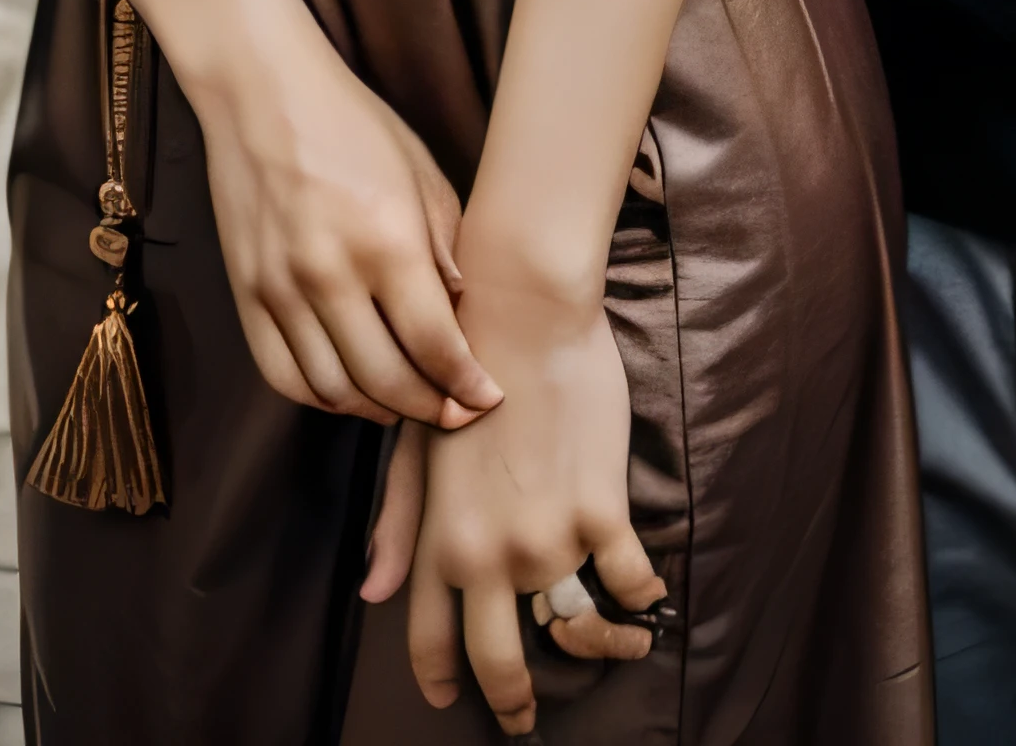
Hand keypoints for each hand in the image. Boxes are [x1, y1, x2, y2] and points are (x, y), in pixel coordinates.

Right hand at [193, 20, 502, 428]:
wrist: (262, 96)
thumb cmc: (353, 125)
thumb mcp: (422, 173)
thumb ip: (446, 248)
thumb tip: (464, 313)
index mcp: (386, 239)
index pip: (433, 343)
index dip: (466, 384)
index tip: (488, 398)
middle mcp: (329, 274)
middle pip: (386, 380)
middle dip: (430, 408)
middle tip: (456, 414)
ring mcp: (280, 291)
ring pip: (334, 391)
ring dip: (378, 411)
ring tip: (409, 404)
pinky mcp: (246, 297)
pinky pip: (284, 376)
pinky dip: (322, 399)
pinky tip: (353, 391)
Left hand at [402, 275, 665, 736]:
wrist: (520, 311)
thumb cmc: (462, 369)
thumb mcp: (418, 449)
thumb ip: (398, 524)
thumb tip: (371, 592)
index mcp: (439, 540)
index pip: (432, 638)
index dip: (445, 678)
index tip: (453, 700)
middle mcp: (489, 556)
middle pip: (500, 664)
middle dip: (514, 702)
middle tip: (523, 720)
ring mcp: (547, 538)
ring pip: (577, 627)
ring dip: (599, 640)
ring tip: (614, 637)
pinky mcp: (599, 510)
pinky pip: (629, 583)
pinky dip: (640, 595)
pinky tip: (644, 591)